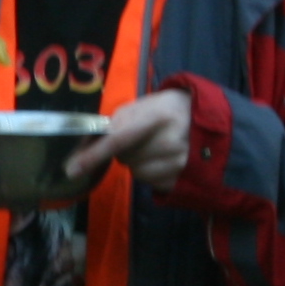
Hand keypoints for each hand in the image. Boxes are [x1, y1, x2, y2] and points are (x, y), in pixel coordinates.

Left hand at [63, 87, 191, 188]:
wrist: (212, 122)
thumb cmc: (171, 109)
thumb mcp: (148, 103)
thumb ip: (119, 120)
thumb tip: (89, 142)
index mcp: (159, 116)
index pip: (119, 139)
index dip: (94, 154)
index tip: (72, 167)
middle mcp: (170, 142)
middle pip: (124, 157)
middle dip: (123, 149)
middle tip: (140, 137)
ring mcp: (178, 165)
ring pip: (135, 171)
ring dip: (136, 161)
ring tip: (155, 146)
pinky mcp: (180, 180)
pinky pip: (150, 181)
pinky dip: (150, 171)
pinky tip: (163, 158)